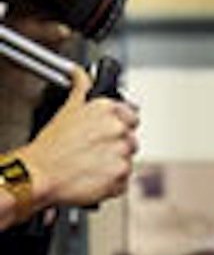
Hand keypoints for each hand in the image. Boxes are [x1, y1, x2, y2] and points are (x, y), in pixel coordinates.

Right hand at [16, 68, 138, 212]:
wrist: (40, 175)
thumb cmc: (50, 146)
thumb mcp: (67, 110)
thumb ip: (81, 89)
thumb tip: (80, 74)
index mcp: (108, 110)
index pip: (132, 115)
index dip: (121, 124)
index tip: (108, 131)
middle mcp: (119, 130)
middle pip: (131, 139)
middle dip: (115, 145)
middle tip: (93, 149)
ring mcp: (122, 155)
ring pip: (127, 160)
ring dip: (114, 163)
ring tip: (90, 162)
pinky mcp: (122, 178)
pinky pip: (124, 180)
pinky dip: (112, 181)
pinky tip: (93, 175)